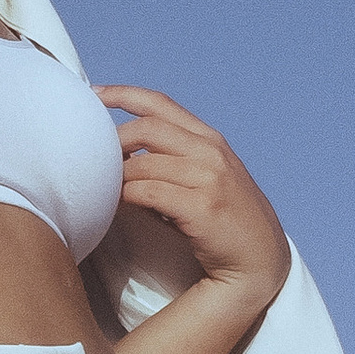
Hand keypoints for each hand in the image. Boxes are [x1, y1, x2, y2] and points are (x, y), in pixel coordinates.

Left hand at [91, 88, 289, 312]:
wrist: (260, 259)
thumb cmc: (225, 221)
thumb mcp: (206, 177)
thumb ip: (174, 158)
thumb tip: (124, 152)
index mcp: (209, 139)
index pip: (161, 104)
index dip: (124, 94)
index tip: (94, 94)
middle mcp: (211, 151)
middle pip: (146, 128)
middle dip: (113, 141)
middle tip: (94, 161)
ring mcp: (209, 177)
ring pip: (143, 164)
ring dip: (117, 178)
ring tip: (104, 190)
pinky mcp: (203, 206)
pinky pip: (149, 193)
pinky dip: (128, 197)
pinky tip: (118, 206)